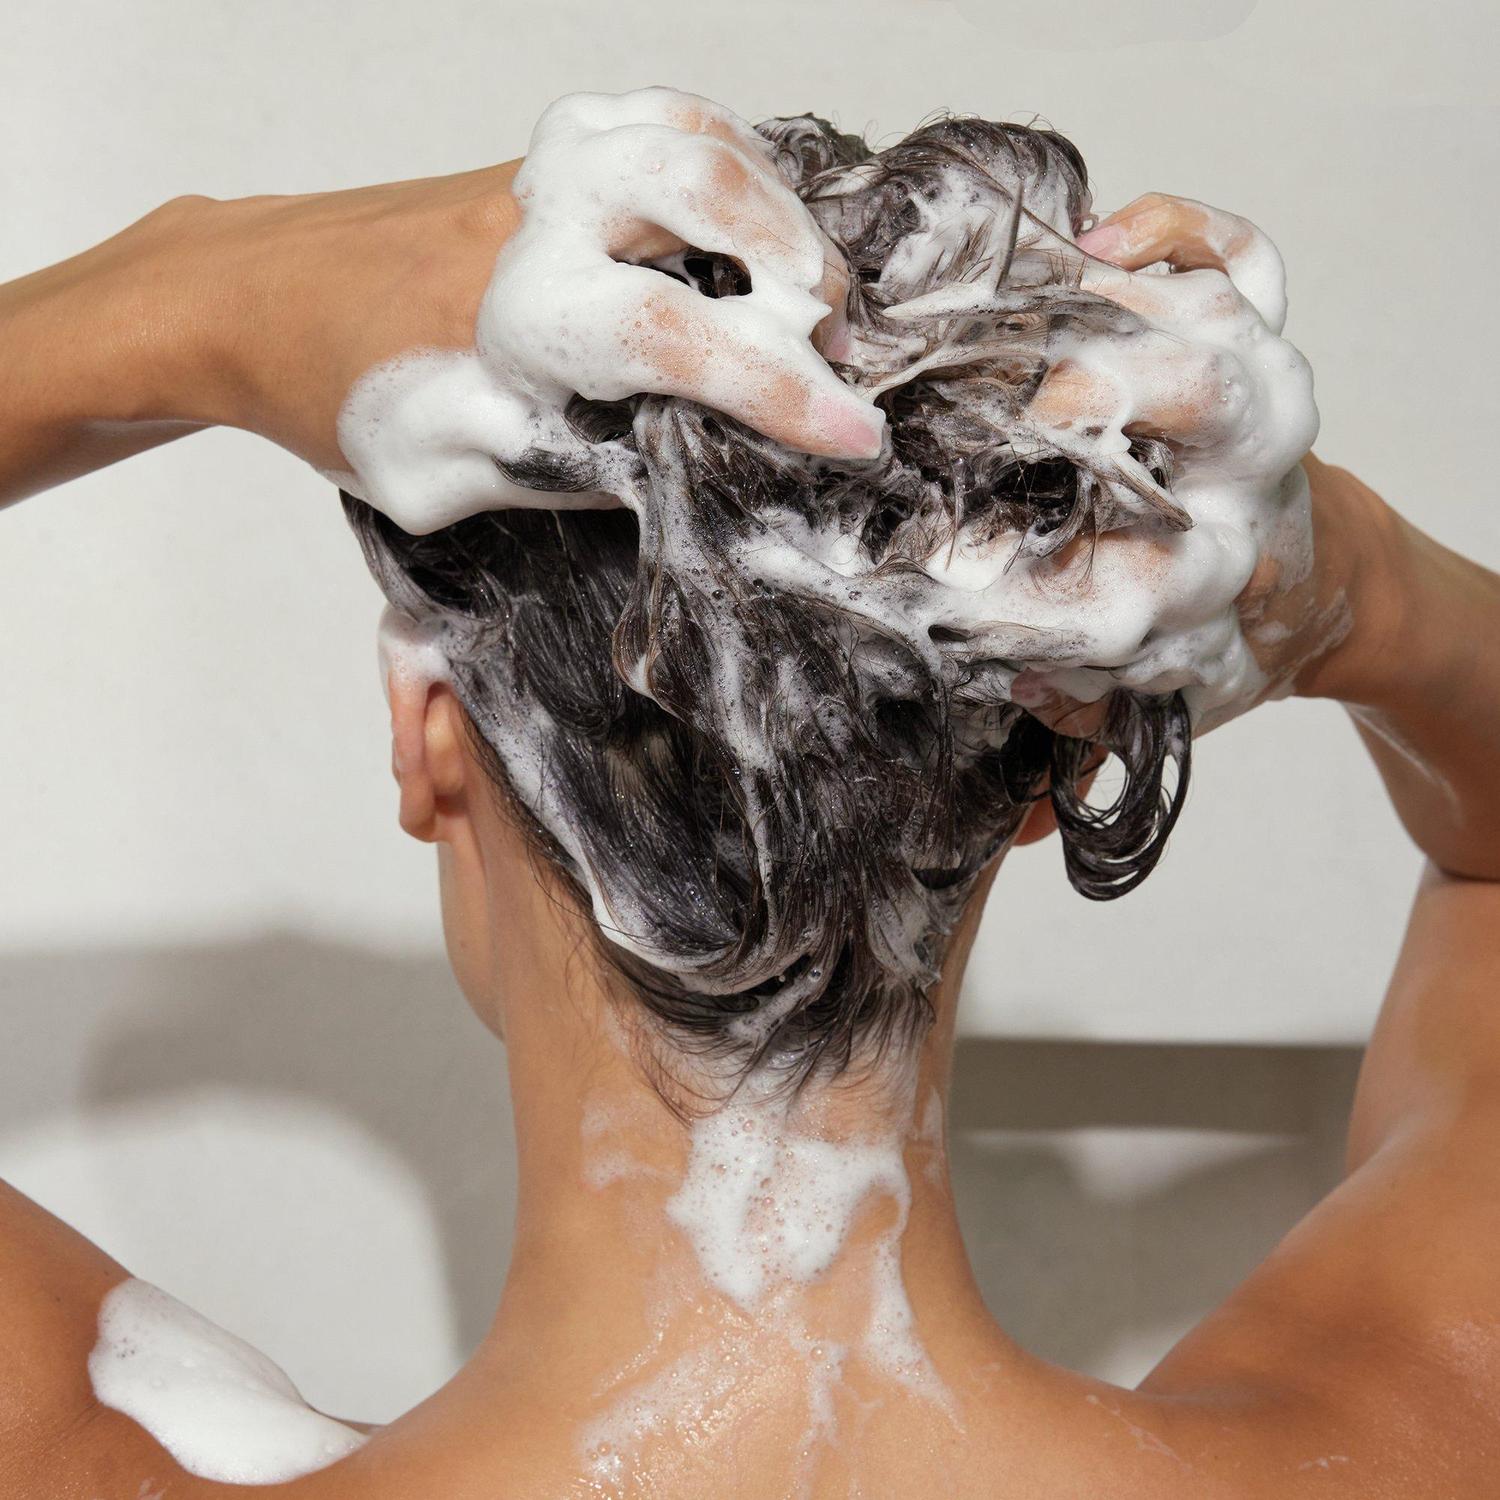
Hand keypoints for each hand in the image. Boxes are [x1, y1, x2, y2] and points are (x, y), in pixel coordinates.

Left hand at [329, 88, 882, 530]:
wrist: (247, 294)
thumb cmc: (341, 395)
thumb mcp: (447, 477)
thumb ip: (563, 467)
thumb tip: (677, 463)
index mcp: (515, 315)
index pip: (685, 342)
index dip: (784, 396)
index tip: (855, 437)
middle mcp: (537, 219)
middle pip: (710, 196)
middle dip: (798, 273)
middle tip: (825, 346)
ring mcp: (538, 167)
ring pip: (694, 138)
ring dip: (774, 207)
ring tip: (801, 284)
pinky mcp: (536, 147)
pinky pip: (658, 115)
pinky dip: (728, 155)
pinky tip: (748, 212)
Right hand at [1007, 191, 1331, 737]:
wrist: (1310, 586)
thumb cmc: (1219, 642)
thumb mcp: (1155, 703)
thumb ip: (1080, 712)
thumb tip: (1006, 736)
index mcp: (1226, 571)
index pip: (1143, 561)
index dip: (1050, 574)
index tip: (957, 582)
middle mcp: (1252, 466)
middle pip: (1198, 390)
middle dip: (1090, 388)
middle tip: (992, 415)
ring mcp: (1259, 384)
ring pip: (1203, 306)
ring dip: (1097, 299)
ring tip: (994, 316)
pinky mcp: (1256, 334)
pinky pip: (1237, 252)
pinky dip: (1171, 231)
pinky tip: (1100, 244)